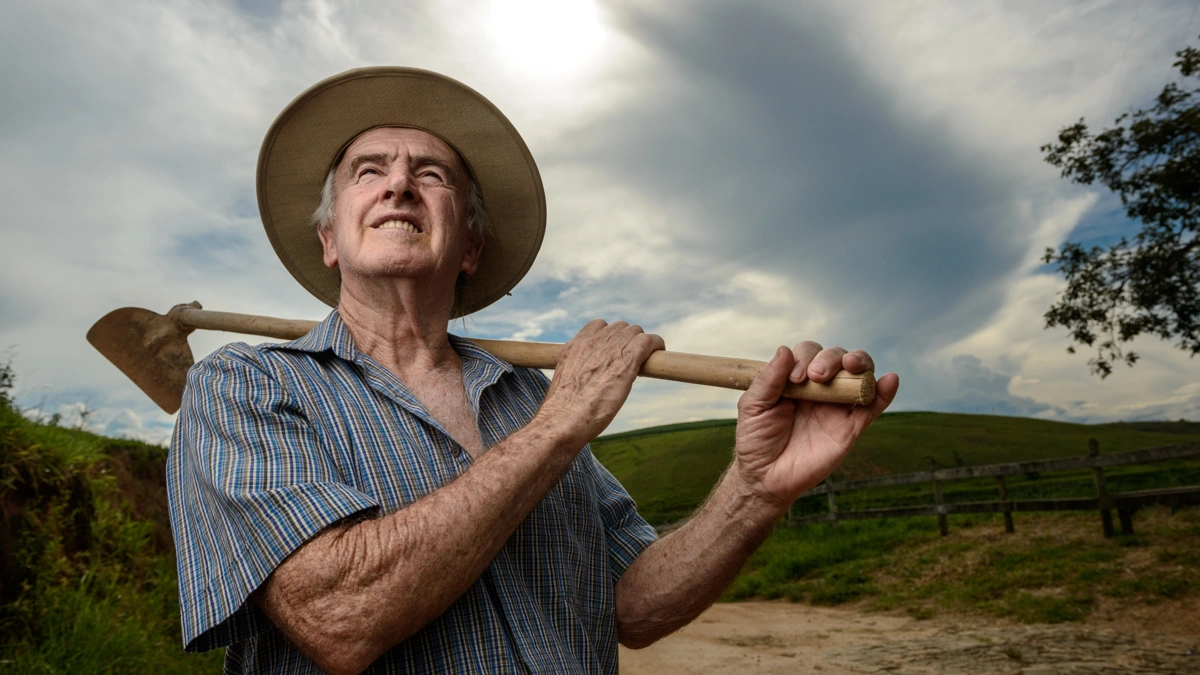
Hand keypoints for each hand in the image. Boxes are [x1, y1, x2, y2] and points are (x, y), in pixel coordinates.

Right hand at [540, 320, 664, 445]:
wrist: (563, 419)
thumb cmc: (562, 413)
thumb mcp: (564, 384)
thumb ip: (577, 374)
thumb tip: (585, 385)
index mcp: (575, 347)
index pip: (598, 326)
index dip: (610, 336)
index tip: (615, 349)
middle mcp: (592, 343)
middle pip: (619, 327)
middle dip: (628, 339)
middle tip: (633, 357)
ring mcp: (609, 349)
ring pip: (634, 331)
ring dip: (641, 342)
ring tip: (646, 357)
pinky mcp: (626, 360)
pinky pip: (647, 341)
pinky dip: (656, 344)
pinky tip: (659, 352)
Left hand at [732, 342, 898, 506]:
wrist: (767, 478)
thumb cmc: (756, 441)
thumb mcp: (753, 407)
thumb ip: (767, 379)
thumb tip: (784, 350)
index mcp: (796, 379)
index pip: (809, 352)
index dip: (806, 357)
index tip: (795, 378)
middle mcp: (819, 388)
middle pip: (837, 357)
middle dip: (830, 358)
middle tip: (816, 377)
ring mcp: (837, 407)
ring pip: (858, 375)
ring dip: (860, 362)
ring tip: (852, 365)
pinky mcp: (850, 428)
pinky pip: (872, 407)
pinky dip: (885, 392)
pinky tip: (890, 380)